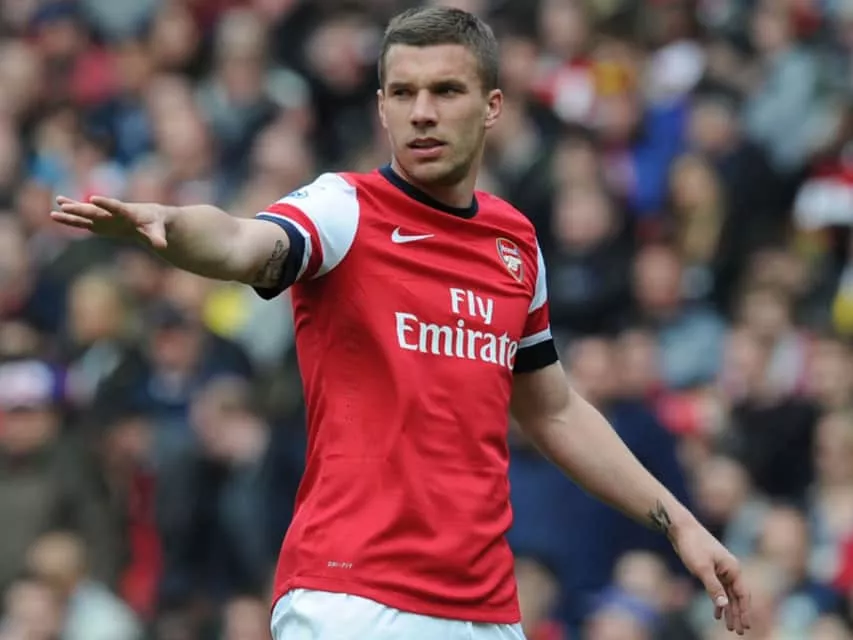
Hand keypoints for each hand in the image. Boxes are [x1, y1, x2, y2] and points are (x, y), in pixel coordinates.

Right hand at [50, 195, 167, 248]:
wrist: (151, 218)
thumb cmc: (156, 223)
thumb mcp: (158, 231)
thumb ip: (157, 237)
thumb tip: (162, 247)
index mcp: (128, 212)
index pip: (116, 207)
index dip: (105, 203)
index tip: (93, 199)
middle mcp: (113, 213)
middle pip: (95, 210)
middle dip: (81, 208)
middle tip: (64, 205)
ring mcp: (105, 217)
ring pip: (86, 214)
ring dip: (72, 210)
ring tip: (56, 203)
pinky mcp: (100, 223)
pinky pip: (84, 221)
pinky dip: (72, 218)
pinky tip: (56, 211)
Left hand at [671, 522, 750, 634]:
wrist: (681, 529)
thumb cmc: (693, 546)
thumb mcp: (702, 568)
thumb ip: (713, 587)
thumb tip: (724, 606)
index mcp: (733, 569)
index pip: (742, 594)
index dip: (745, 611)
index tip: (746, 627)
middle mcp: (731, 569)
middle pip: (738, 596)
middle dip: (738, 614)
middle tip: (738, 632)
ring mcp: (722, 569)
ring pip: (729, 594)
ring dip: (729, 610)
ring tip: (728, 626)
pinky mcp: (712, 569)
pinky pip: (720, 589)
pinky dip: (720, 601)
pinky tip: (717, 613)